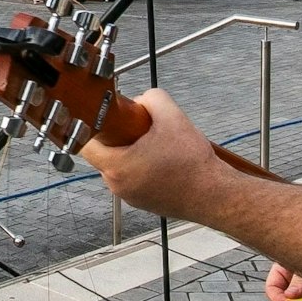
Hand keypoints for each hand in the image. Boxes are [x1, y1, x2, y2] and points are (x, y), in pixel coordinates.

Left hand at [76, 89, 229, 222]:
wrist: (215, 195)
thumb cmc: (193, 164)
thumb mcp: (172, 116)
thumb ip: (151, 98)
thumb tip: (142, 100)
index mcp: (117, 167)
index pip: (86, 144)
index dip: (96, 126)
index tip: (109, 119)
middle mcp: (118, 186)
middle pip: (105, 154)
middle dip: (120, 138)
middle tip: (141, 130)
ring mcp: (131, 197)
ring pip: (121, 166)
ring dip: (133, 153)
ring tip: (157, 146)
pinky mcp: (144, 202)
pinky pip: (135, 178)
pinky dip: (144, 168)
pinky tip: (165, 161)